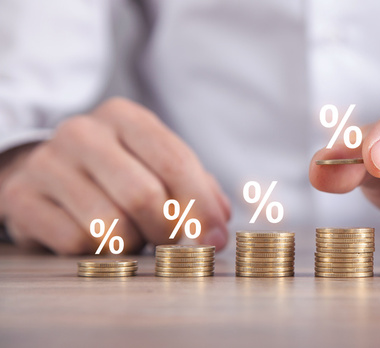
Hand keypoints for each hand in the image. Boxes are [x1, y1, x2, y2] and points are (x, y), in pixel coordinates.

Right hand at [0, 98, 230, 254]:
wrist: (43, 170)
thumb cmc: (116, 171)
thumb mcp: (156, 164)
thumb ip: (196, 186)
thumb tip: (221, 219)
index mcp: (124, 116)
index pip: (175, 163)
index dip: (202, 207)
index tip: (216, 239)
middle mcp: (83, 132)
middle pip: (144, 196)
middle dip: (168, 231)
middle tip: (170, 240)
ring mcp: (47, 163)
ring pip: (110, 224)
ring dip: (132, 243)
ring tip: (132, 235)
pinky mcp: (21, 198)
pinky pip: (76, 241)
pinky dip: (97, 251)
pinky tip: (97, 239)